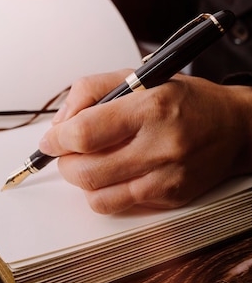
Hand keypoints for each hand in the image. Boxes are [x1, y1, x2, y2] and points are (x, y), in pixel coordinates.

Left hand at [38, 72, 251, 213]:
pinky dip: (103, 192)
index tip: (50, 140)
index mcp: (150, 107)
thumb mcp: (138, 77)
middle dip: (64, 162)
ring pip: (97, 195)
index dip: (57, 139)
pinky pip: (118, 205)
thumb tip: (59, 124)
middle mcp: (161, 145)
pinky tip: (111, 175)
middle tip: (66, 152)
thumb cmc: (185, 100)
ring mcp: (166, 177)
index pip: (85, 132)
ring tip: (89, 162)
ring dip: (81, 180)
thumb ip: (91, 91)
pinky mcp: (170, 198)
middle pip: (86, 171)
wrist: (233, 127)